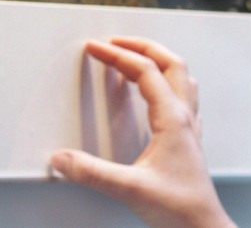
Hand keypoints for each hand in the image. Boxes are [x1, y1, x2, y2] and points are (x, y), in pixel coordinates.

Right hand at [50, 38, 235, 227]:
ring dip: (158, 60)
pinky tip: (156, 92)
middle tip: (114, 42)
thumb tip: (60, 158)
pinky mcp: (188, 139)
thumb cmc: (178, 209)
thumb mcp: (129, 190)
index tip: (94, 47)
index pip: (145, 72)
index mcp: (173, 119)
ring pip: (180, 77)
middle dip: (141, 46)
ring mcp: (189, 126)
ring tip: (133, 58)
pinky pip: (183, 96)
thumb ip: (92, 174)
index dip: (117, 55)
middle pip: (170, 63)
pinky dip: (166, 81)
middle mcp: (185, 116)